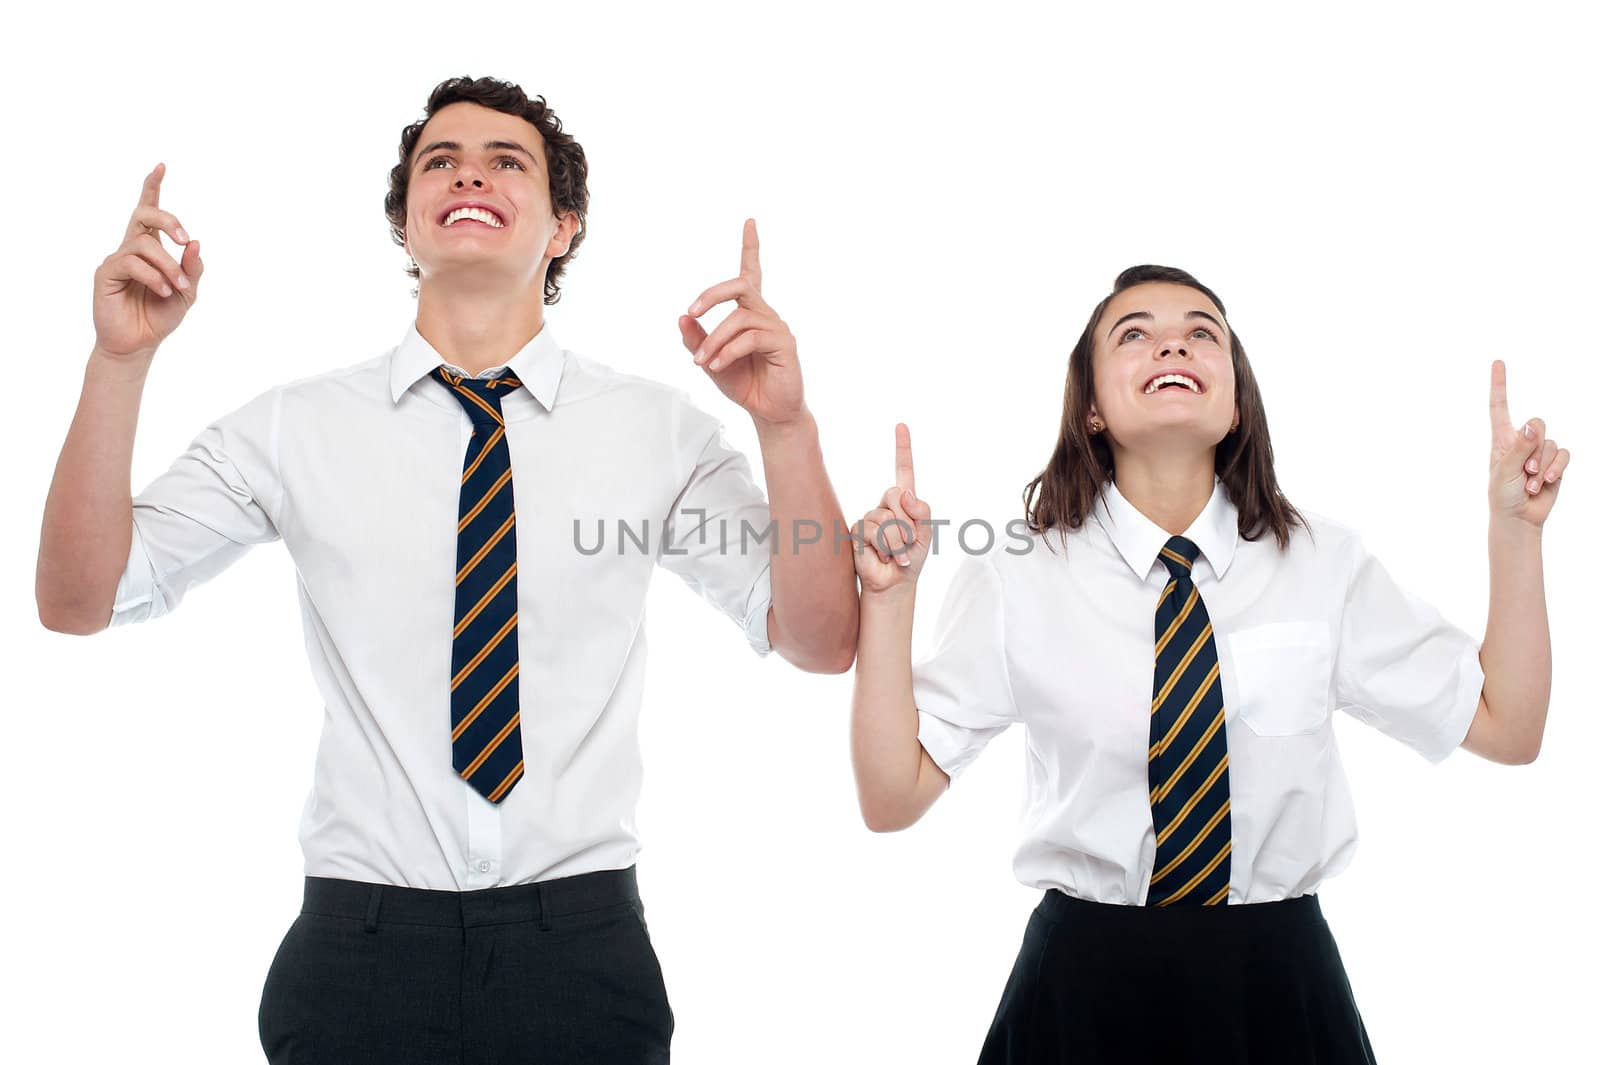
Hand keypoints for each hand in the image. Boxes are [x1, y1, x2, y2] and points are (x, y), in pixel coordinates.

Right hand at [92, 163, 203, 362]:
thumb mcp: (187, 292)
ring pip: (144, 243)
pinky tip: (163, 291)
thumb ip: (192, 269)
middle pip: (144, 214)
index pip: (149, 212)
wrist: (139, 344)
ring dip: (167, 264)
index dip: (153, 188)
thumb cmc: (160, 316)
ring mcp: (117, 259)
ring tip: (177, 287)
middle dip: (167, 219)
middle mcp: (132, 248)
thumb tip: (195, 242)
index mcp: (151, 249)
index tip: (161, 166)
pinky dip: (153, 276)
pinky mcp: (105, 273)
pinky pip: (130, 263)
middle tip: (184, 239)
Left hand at [679, 219, 803, 426]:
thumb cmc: (744, 384)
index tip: (749, 221)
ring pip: (739, 317)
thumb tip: (682, 318)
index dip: (751, 246)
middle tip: (692, 311)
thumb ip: (696, 339)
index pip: (752, 272)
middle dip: (712, 294)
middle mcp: (766, 314)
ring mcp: (777, 327)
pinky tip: (718, 366)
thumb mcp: (710, 361)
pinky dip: (728, 351)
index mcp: (750, 313)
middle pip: (741, 284)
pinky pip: (750, 338)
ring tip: (701, 362)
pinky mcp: (785, 345)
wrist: (768, 412)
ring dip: (714, 340)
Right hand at [854, 423, 933, 594]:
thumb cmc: (911, 558)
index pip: (903, 470)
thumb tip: (905, 493)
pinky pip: (872, 531)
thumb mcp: (926, 534)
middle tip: (908, 542)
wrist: (894, 583)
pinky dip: (885, 548)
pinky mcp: (856, 531)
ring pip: (885, 518)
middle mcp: (885, 505)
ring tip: (896, 554)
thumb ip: (922, 512)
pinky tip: (883, 557)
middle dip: (907, 522)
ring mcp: (869, 517)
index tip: (901, 425)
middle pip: (895, 494)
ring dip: (897, 542)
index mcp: (904, 502)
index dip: (902, 447)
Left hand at [1488, 359, 1568, 527]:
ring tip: (1530, 483)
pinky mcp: (1555, 463)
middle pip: (1537, 424)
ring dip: (1542, 466)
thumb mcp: (1504, 472)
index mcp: (1502, 439)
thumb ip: (1518, 448)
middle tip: (1524, 472)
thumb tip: (1530, 425)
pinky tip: (1546, 483)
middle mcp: (1521, 441)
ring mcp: (1540, 452)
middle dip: (1534, 448)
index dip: (1499, 385)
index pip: (1500, 407)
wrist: (1519, 518)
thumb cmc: (1502, 495)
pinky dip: (1556, 469)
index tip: (1497, 362)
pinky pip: (1564, 454)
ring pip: (1551, 442)